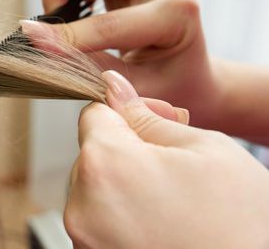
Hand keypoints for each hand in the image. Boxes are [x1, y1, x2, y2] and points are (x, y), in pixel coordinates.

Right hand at [21, 0, 218, 127]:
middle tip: (50, 24)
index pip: (108, 22)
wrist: (193, 77)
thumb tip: (48, 54)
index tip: (33, 39)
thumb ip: (93, 73)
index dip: (65, 33)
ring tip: (63, 10)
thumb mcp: (136, 92)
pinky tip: (76, 1)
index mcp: (174, 18)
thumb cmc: (172, 89)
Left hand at [64, 70, 268, 248]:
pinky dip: (121, 212)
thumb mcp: (204, 148)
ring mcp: (84, 237)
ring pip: (94, 186)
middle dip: (127, 149)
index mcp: (106, 164)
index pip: (93, 114)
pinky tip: (159, 220)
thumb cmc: (241, 225)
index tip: (153, 122)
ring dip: (124, 182)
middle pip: (93, 152)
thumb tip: (115, 89)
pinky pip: (97, 217)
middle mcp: (82, 204)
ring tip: (170, 197)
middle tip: (172, 162)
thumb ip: (147, 116)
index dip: (126, 112)